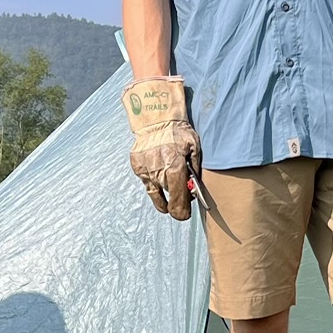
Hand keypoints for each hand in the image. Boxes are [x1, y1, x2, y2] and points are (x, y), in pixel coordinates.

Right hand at [123, 77, 200, 220]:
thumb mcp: (194, 148)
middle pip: (168, 199)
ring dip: (164, 191)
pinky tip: (159, 168)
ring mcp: (145, 171)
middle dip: (176, 200)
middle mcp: (159, 173)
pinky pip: (147, 181)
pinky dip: (154, 179)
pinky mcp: (137, 167)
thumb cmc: (178, 132)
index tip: (185, 215)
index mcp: (175, 168)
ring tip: (169, 180)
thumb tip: (195, 190)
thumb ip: (195, 171)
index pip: (178, 201)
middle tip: (181, 194)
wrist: (155, 116)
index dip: (182, 212)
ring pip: (156, 192)